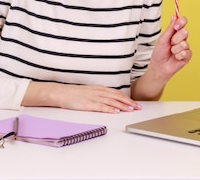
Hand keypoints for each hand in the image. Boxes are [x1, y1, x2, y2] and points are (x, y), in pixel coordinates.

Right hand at [23, 82, 140, 113]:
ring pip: (111, 102)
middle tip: (138, 108)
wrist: (61, 93)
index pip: (117, 93)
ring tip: (131, 110)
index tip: (135, 103)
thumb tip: (110, 100)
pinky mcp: (88, 104)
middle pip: (117, 97)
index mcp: (99, 88)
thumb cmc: (75, 94)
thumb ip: (100, 95)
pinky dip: (110, 109)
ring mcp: (93, 98)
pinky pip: (101, 107)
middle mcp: (98, 92)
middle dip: (129, 103)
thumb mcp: (90, 91)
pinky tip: (116, 112)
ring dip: (122, 106)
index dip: (127, 98)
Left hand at [149, 15, 191, 79]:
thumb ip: (170, 28)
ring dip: (175, 49)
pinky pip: (186, 52)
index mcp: (176, 32)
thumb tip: (174, 16)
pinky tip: (175, 58)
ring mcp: (185, 47)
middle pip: (185, 32)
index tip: (177, 26)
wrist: (159, 66)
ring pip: (184, 43)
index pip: (183, 22)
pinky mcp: (187, 56)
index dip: (181, 21)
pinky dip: (178, 55)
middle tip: (170, 43)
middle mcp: (182, 38)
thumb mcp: (163, 39)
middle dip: (175, 38)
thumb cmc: (159, 53)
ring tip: (171, 52)